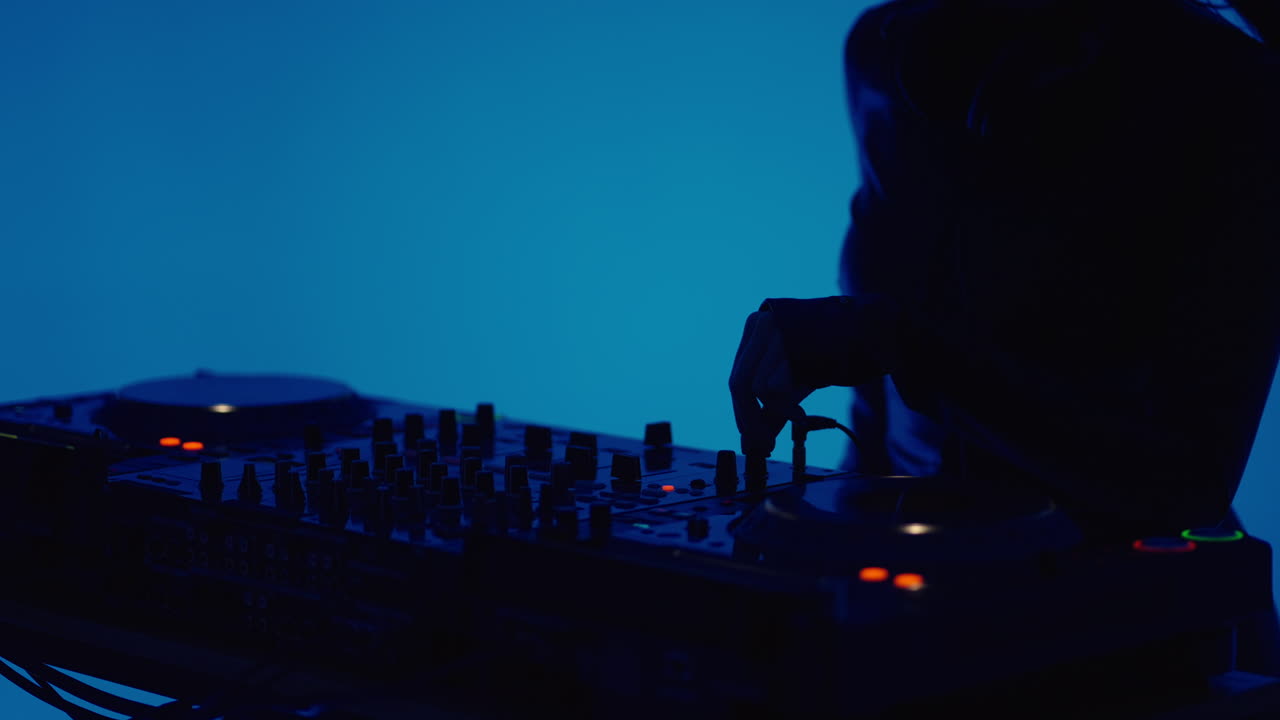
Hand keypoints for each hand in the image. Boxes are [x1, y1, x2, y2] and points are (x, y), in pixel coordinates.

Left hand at [729, 309, 816, 456]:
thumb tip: (753, 440)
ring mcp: (776, 331)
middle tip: (763, 444)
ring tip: (797, 418)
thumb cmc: (830, 353)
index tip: (749, 437)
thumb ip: (772, 403)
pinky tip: (800, 413)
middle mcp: (761, 325)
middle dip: (749, 420)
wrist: (867, 330)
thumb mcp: (795, 375)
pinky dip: (785, 408)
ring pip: (756, 387)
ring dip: (776, 412)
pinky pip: (775, 386)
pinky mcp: (792, 342)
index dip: (741, 412)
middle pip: (739, 383)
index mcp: (755, 328)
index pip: (737, 377)